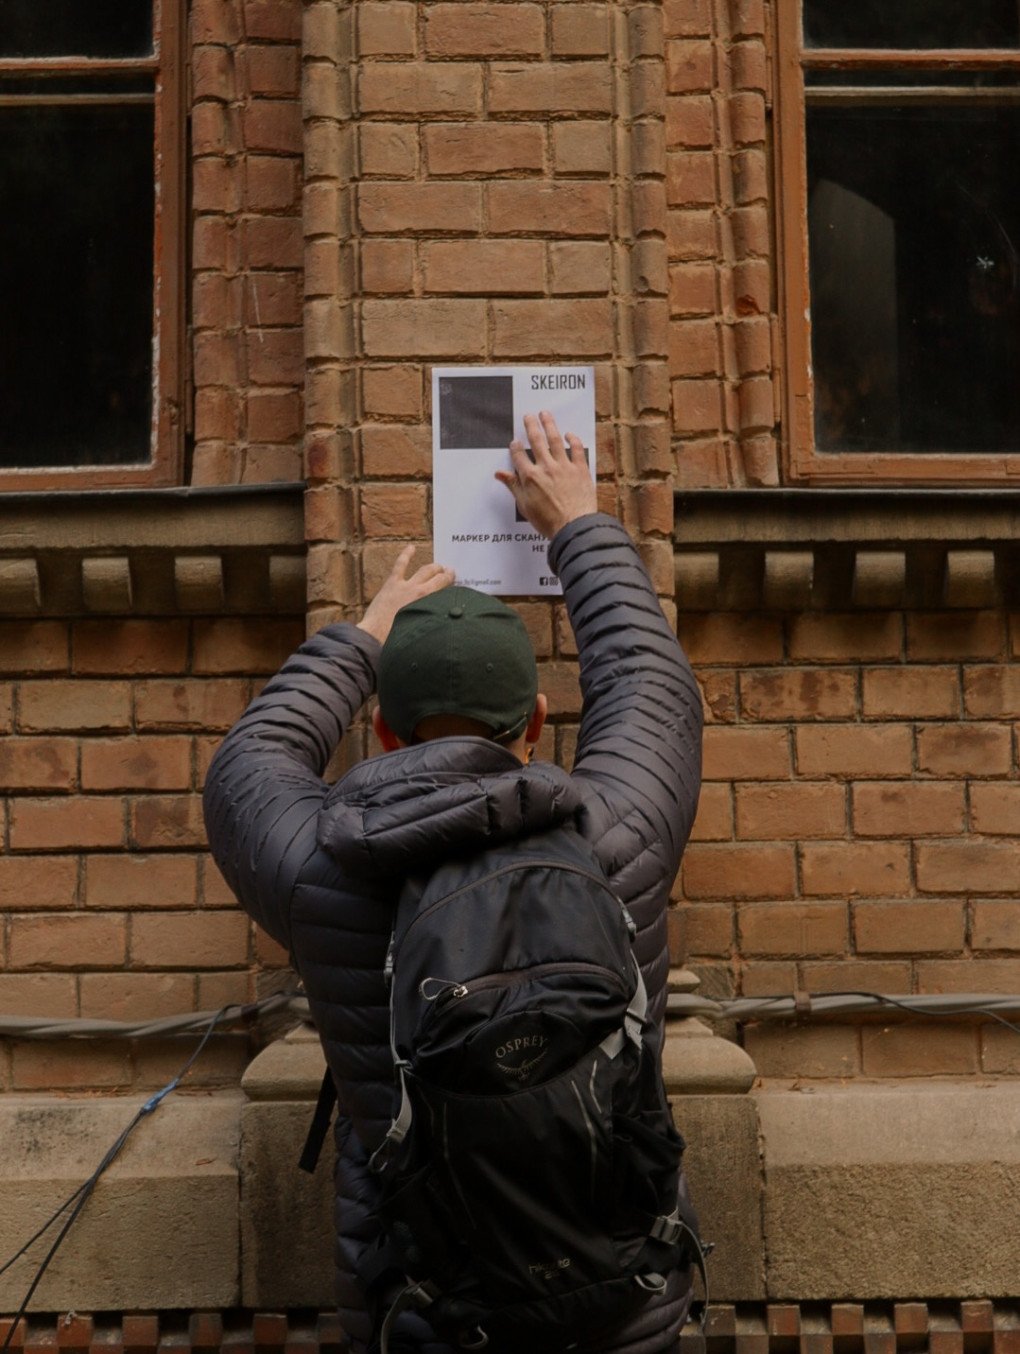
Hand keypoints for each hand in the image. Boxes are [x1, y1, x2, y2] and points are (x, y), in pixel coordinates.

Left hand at [357, 546, 454, 644]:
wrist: (376, 636)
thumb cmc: (398, 639)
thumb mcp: (421, 634)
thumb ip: (430, 624)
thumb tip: (438, 625)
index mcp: (430, 605)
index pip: (445, 591)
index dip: (451, 585)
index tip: (456, 583)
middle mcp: (422, 593)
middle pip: (438, 579)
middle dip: (444, 575)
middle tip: (449, 573)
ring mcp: (407, 586)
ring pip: (424, 570)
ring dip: (433, 567)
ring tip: (438, 566)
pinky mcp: (392, 584)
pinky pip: (401, 565)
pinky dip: (406, 555)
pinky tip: (411, 548)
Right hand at [494, 411, 597, 539]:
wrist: (574, 526)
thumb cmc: (549, 521)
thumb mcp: (525, 506)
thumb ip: (514, 486)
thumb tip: (499, 474)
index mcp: (530, 477)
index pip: (519, 456)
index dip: (515, 447)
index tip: (515, 442)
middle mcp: (546, 467)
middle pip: (536, 441)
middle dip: (531, 426)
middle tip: (528, 416)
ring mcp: (564, 467)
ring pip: (554, 440)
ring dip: (549, 425)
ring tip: (545, 414)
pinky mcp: (580, 469)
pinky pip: (576, 449)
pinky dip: (572, 440)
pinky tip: (569, 434)